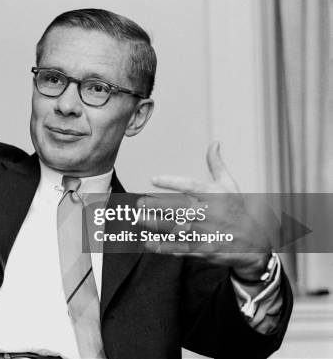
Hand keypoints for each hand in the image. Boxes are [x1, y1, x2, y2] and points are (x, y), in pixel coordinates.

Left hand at [138, 142, 272, 280]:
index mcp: (215, 195)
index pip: (190, 186)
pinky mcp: (204, 249)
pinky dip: (163, 246)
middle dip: (156, 206)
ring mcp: (207, 232)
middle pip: (178, 208)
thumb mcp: (230, 186)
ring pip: (175, 227)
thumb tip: (214, 143)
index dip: (171, 182)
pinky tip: (148, 243)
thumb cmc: (237, 210)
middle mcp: (210, 213)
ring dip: (155, 224)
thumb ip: (217, 165)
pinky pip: (180, 247)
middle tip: (139, 203)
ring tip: (138, 219)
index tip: (153, 179)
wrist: (254, 244)